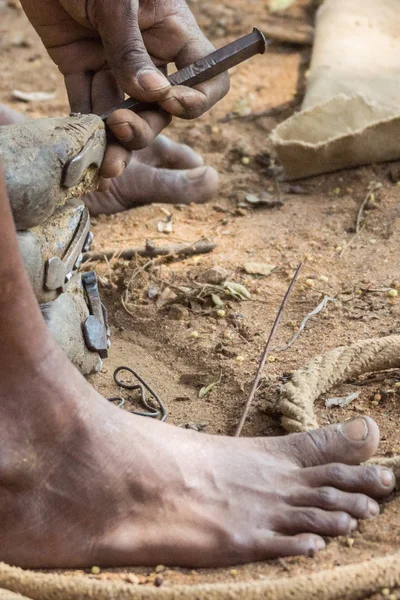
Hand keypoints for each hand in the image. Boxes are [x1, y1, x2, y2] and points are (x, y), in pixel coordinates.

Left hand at [20, 0, 228, 179]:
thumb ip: (131, 47)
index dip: (196, 99)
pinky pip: (86, 102)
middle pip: (159, 108)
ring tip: (106, 165)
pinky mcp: (80, 65)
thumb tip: (153, 94)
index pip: (205, 76)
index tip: (171, 103)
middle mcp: (148, 52)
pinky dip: (85, 127)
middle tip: (122, 128)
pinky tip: (86, 150)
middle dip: (144, 127)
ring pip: (123, 112)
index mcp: (172, 30)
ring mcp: (113, 62)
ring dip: (116, 141)